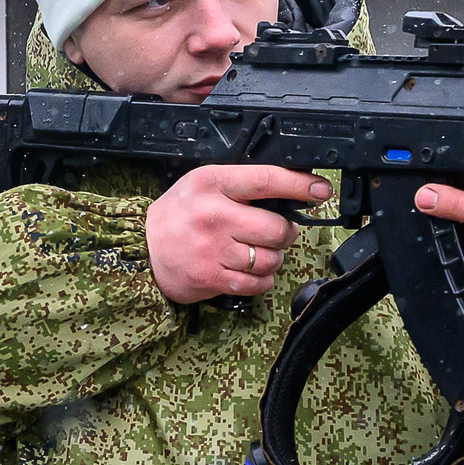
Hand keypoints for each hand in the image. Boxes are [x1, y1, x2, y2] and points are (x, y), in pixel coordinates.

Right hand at [145, 165, 330, 305]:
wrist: (142, 250)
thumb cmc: (178, 215)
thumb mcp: (203, 184)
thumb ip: (240, 185)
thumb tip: (291, 194)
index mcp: (213, 184)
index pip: (266, 180)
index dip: (300, 185)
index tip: (320, 190)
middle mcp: (214, 216)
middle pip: (277, 228)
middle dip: (286, 232)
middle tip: (277, 231)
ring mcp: (214, 250)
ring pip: (270, 259)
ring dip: (273, 258)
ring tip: (257, 252)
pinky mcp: (213, 278)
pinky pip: (257, 284)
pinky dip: (261, 280)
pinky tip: (250, 270)